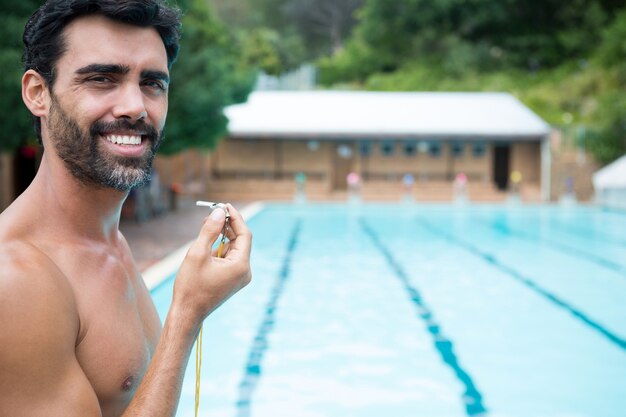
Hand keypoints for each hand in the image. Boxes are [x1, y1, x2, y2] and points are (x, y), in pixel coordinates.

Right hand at [172, 204, 251, 327]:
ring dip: (222, 236)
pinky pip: (230, 258)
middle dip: (227, 225)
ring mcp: (240, 277)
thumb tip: (219, 212)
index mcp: (241, 265)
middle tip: (212, 213)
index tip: (224, 205)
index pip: (244, 234)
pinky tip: (208, 241)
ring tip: (207, 225)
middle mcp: (245, 271)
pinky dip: (221, 248)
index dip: (235, 218)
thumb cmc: (190, 286)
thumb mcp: (197, 253)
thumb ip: (210, 230)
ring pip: (234, 248)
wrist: (187, 314)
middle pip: (240, 240)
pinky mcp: (233, 280)